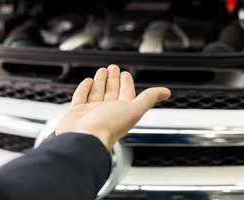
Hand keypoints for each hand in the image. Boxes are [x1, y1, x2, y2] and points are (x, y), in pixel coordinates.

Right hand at [56, 65, 170, 149]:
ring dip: (100, 81)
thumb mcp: (134, 109)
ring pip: (97, 92)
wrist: (84, 138)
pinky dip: (84, 88)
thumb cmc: (108, 127)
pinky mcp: (77, 112)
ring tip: (102, 71)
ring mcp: (91, 112)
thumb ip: (149, 98)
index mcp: (121, 111)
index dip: (126, 83)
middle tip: (113, 67)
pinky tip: (87, 81)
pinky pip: (81, 97)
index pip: (126, 93)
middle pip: (111, 91)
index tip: (126, 74)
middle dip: (113, 79)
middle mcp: (107, 111)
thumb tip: (166, 92)